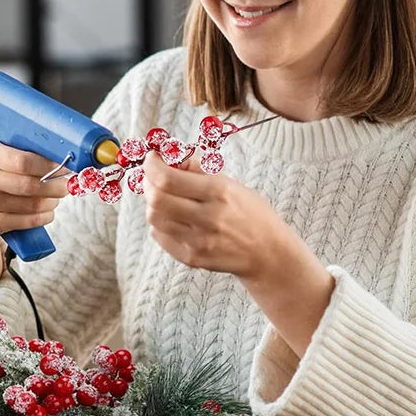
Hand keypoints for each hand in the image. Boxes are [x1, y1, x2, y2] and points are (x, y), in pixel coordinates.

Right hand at [0, 136, 69, 242]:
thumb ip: (21, 146)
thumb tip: (60, 147)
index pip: (24, 161)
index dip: (49, 166)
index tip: (67, 166)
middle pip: (30, 185)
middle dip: (56, 186)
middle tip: (68, 184)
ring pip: (32, 205)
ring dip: (52, 201)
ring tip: (57, 196)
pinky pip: (27, 222)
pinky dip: (44, 217)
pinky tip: (48, 211)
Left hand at [143, 150, 334, 356]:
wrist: (267, 253)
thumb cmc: (249, 212)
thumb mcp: (231, 183)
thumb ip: (197, 168)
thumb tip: (167, 155)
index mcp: (219, 192)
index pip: (168, 179)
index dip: (151, 166)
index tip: (152, 159)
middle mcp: (208, 218)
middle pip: (156, 199)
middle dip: (149, 184)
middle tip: (154, 178)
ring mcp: (199, 242)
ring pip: (154, 218)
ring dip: (153, 203)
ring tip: (166, 198)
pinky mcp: (192, 259)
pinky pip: (160, 236)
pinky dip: (160, 223)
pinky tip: (173, 218)